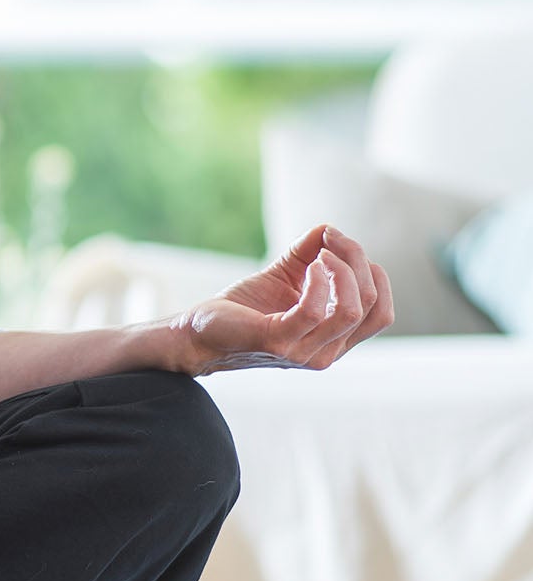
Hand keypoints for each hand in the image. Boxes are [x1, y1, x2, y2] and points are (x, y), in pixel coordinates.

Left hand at [173, 224, 392, 374]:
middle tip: (331, 240)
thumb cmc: (243, 308)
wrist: (199, 332)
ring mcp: (304, 352)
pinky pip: (314, 311)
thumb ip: (310, 253)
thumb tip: (330, 229)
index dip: (373, 273)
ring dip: (342, 270)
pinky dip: (316, 281)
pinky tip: (307, 266)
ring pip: (351, 309)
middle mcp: (327, 352)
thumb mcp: (286, 275)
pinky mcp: (278, 341)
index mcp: (335, 340)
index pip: (381, 311)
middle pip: (371, 305)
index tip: (342, 245)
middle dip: (359, 263)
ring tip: (319, 254)